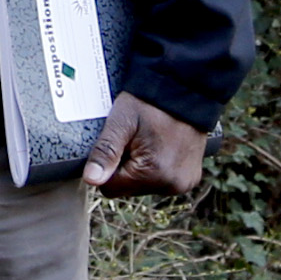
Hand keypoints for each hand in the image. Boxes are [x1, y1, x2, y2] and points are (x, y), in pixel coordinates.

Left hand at [83, 93, 207, 198]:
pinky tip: (161, 147)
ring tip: (149, 142)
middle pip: (128, 189)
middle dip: (125, 167)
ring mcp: (183, 184)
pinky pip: (161, 182)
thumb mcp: (122, 121)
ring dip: (141, 169)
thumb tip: (91, 179)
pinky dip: (157, 169)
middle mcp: (171, 185)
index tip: (119, 144)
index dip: (108, 166)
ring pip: (144, 186)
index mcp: (153, 173)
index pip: (110, 188)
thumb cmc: (150, 102)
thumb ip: (105, 151)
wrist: (185, 90)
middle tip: (135, 140)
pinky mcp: (189, 180)